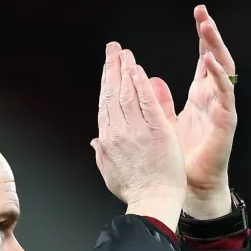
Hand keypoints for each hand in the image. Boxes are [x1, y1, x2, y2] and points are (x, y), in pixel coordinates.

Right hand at [91, 42, 186, 231]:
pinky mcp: (156, 130)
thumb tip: (94, 141)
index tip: (107, 69)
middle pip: (112, 93)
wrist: (152, 201)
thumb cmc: (135, 191)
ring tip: (125, 53)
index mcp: (108, 140)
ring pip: (127, 93)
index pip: (105, 104)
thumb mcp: (110, 172)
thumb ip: (101, 153)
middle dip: (112, 68)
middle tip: (113, 49)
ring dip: (125, 70)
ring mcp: (136, 130)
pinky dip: (141, 84)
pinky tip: (138, 68)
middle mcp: (118, 131)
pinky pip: (146, 102)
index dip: (106, 83)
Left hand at [149, 5, 236, 218]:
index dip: (201, 39)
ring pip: (222, 70)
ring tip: (208, 26)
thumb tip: (146, 81)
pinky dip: (217, 75)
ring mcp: (220, 109)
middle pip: (213, 59)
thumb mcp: (161, 125)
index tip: (197, 15)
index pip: (202, 60)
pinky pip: (224, 93)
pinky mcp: (225, 122)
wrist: (187, 188)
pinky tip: (209, 60)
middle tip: (203, 12)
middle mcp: (211, 99)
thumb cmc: (175, 161)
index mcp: (198, 97)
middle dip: (209, 35)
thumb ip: (157, 102)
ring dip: (215, 47)